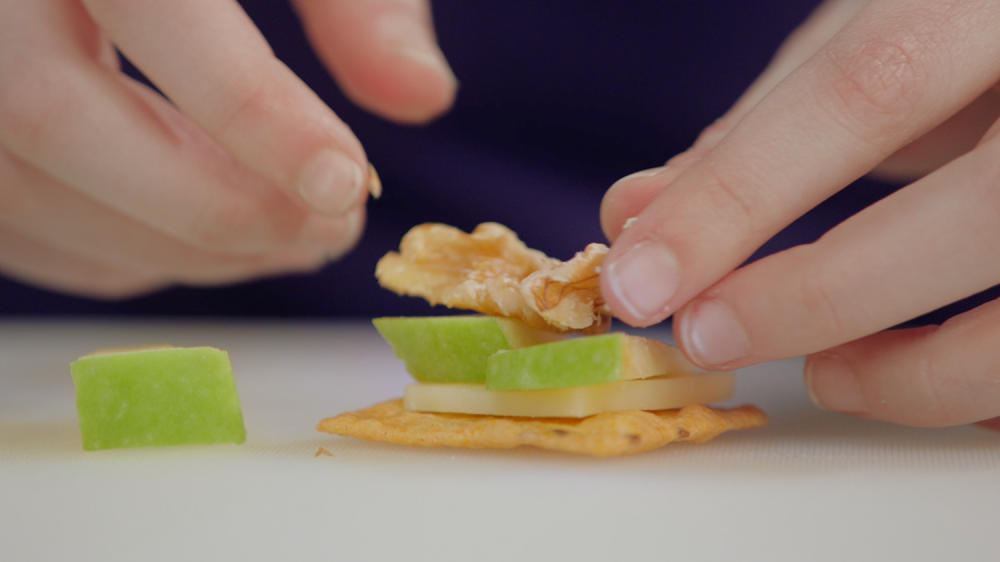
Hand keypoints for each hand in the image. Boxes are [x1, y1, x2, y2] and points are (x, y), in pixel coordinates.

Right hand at [0, 0, 455, 296]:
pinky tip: (205, 242)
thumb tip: (422, 96)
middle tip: (330, 231)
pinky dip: (113, 254)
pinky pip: (7, 218)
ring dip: (174, 248)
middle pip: (58, 118)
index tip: (348, 182)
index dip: (255, 112)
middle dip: (215, 207)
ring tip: (286, 241)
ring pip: (23, 185)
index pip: (156, 7)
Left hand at [599, 0, 999, 426]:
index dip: (740, 195)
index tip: (638, 279)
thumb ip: (764, 129)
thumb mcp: (873, 37)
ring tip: (822, 373)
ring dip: (914, 371)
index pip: (865, 89)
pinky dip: (969, 381)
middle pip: (974, 210)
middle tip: (702, 335)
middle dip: (814, 295)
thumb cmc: (965, 27)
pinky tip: (903, 370)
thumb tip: (636, 217)